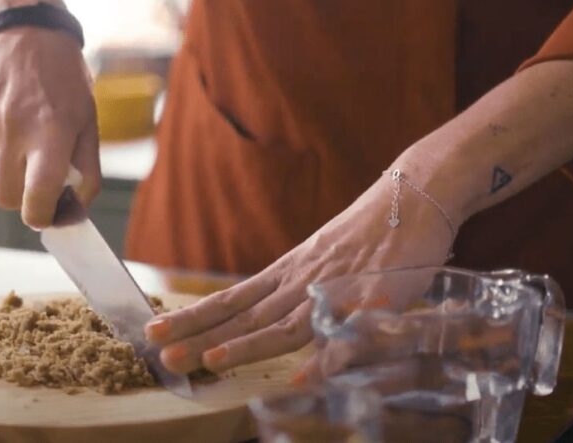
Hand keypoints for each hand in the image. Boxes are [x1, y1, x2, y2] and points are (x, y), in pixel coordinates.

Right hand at [0, 25, 99, 227]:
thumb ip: (86, 170)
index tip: (49, 213)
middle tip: (41, 180)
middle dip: (25, 199)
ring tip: (27, 143)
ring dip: (10, 173)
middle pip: (7, 198)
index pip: (35, 199)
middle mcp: (12, 131)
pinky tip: (11, 123)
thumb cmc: (65, 79)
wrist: (26, 29)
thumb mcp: (89, 121)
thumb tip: (75, 210)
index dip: (42, 216)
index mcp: (49, 133)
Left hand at [143, 168, 456, 377]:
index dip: (194, 317)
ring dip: (243, 346)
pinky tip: (300, 378)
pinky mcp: (370, 297)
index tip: (156, 330)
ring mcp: (333, 288)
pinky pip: (343, 334)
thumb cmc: (373, 230)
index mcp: (289, 272)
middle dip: (200, 335)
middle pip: (243, 313)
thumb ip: (303, 290)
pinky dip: (322, 359)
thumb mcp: (326, 260)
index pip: (231, 298)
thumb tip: (273, 315)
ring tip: (207, 362)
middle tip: (160, 353)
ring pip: (281, 324)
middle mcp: (301, 280)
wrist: (415, 193)